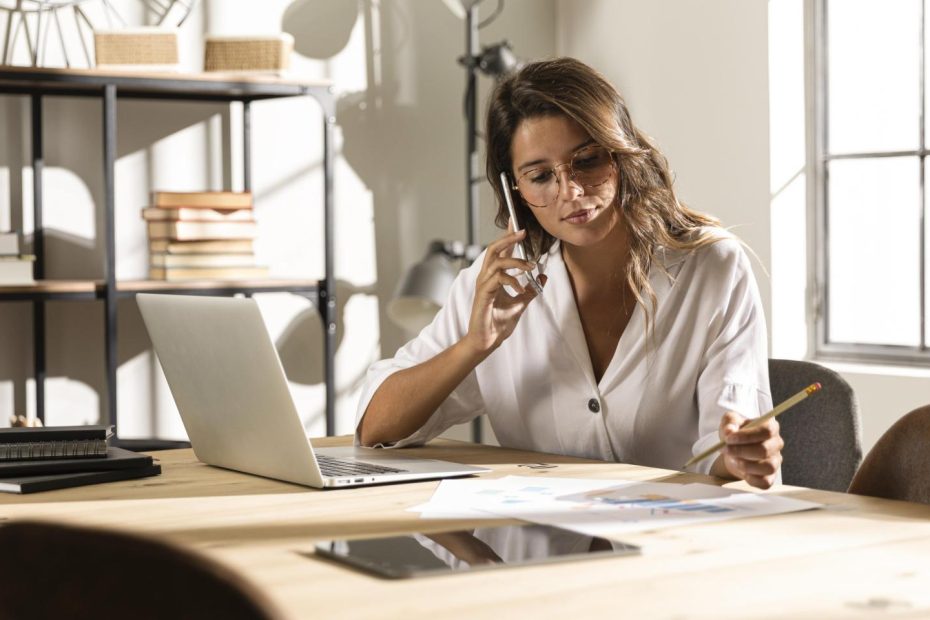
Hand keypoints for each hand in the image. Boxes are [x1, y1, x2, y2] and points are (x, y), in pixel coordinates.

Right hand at [463, 229, 544, 355]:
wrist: (487, 341)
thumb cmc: (498, 323)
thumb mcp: (521, 303)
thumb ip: (531, 289)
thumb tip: (543, 275)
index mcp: (493, 277)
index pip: (500, 251)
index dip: (508, 236)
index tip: (515, 222)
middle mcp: (486, 277)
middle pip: (493, 249)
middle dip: (508, 238)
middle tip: (523, 232)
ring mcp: (483, 285)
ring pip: (496, 261)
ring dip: (515, 261)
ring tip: (530, 267)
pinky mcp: (483, 295)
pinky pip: (497, 279)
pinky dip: (511, 280)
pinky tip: (520, 288)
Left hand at [713, 411, 783, 489]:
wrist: (734, 451)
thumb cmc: (735, 434)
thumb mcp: (729, 422)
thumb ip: (729, 423)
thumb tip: (729, 431)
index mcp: (770, 426)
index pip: (766, 431)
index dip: (747, 436)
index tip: (729, 439)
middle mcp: (776, 444)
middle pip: (764, 450)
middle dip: (741, 451)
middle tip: (726, 450)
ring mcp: (775, 461)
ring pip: (767, 467)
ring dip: (746, 465)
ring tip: (734, 460)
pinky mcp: (771, 477)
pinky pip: (764, 482)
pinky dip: (750, 479)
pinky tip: (741, 470)